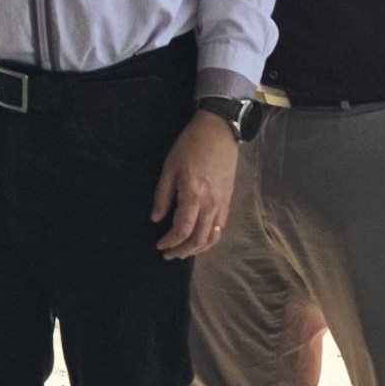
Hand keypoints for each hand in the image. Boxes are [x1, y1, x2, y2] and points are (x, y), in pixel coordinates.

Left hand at [150, 113, 237, 260]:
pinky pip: (221, 227)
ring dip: (197, 249)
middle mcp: (211, 203)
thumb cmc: (190, 145)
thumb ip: (162, 195)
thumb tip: (156, 218)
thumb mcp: (169, 167)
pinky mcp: (229, 200)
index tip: (159, 245)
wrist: (219, 131)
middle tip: (168, 254)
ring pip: (212, 237)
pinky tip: (199, 240)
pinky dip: (210, 239)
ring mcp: (222, 203)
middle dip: (182, 250)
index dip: (170, 241)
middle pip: (198, 238)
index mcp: (194, 194)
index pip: (182, 229)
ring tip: (183, 252)